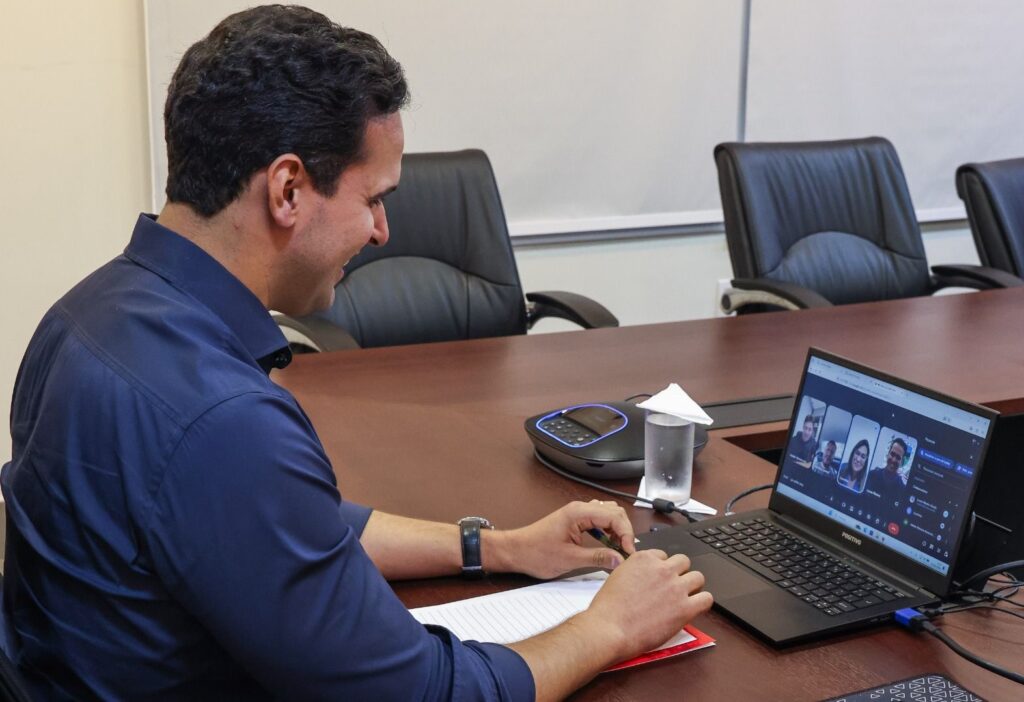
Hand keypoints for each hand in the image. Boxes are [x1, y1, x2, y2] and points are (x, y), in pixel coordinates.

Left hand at [487, 500, 634, 578]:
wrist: (516, 551)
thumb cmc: (535, 552)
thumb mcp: (569, 559)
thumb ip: (597, 557)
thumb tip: (619, 559)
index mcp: (578, 513)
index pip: (614, 516)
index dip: (626, 534)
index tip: (629, 551)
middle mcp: (579, 509)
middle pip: (614, 512)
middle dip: (625, 531)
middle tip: (627, 551)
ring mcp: (577, 514)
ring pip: (608, 515)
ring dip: (617, 530)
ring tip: (619, 549)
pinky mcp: (575, 521)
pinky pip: (599, 520)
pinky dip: (608, 531)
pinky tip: (608, 545)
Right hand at [583, 549, 711, 659]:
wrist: (610, 628)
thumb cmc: (608, 608)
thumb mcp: (618, 577)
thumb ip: (635, 572)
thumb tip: (643, 579)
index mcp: (644, 559)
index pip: (663, 555)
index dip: (662, 568)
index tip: (659, 579)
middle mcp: (662, 569)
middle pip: (683, 562)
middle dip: (679, 573)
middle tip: (673, 587)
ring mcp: (675, 587)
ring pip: (698, 576)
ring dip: (693, 586)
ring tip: (685, 597)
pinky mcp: (685, 608)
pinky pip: (707, 598)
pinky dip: (703, 602)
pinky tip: (694, 608)